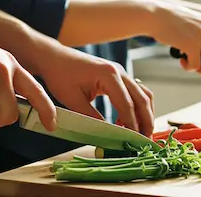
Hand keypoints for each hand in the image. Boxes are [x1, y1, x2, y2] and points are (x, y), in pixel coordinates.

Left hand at [39, 47, 155, 136]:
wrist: (54, 57)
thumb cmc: (60, 75)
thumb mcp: (72, 99)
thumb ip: (91, 117)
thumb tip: (107, 135)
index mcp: (108, 75)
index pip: (127, 104)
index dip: (132, 125)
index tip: (134, 143)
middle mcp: (119, 71)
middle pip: (142, 99)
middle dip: (146, 122)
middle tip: (145, 142)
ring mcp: (120, 71)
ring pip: (143, 94)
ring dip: (145, 114)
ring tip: (140, 134)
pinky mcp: (118, 75)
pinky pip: (135, 91)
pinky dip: (137, 107)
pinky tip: (127, 122)